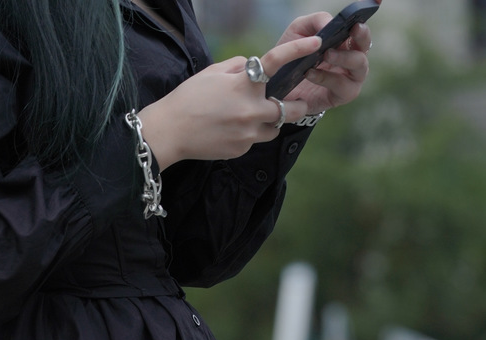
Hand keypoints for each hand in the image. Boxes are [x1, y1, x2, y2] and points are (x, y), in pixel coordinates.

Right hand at [138, 35, 319, 170]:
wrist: (170, 132)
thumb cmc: (188, 98)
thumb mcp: (213, 72)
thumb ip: (239, 67)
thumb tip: (253, 67)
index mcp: (244, 84)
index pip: (277, 61)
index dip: (299, 49)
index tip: (316, 43)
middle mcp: (251, 110)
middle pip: (289, 110)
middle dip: (297, 106)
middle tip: (297, 103)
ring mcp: (248, 134)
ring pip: (274, 129)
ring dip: (272, 122)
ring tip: (256, 118)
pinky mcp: (241, 150)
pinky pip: (254, 141)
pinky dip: (250, 134)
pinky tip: (231, 130)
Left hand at [277, 11, 371, 115]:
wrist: (279, 86)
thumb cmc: (294, 53)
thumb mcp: (300, 30)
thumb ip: (316, 21)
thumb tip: (330, 22)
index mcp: (347, 42)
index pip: (361, 32)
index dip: (363, 27)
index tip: (357, 23)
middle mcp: (352, 60)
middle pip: (365, 47)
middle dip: (360, 38)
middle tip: (350, 31)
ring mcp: (350, 79)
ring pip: (359, 66)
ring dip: (343, 58)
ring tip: (326, 54)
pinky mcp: (340, 96)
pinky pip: (340, 85)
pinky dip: (326, 78)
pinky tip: (310, 73)